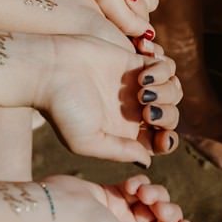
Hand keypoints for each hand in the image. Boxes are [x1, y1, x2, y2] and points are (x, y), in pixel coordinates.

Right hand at [34, 36, 181, 165]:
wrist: (48, 69)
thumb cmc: (61, 107)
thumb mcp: (86, 141)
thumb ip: (119, 151)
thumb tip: (148, 160)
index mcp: (124, 133)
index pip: (160, 140)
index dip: (169, 141)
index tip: (162, 137)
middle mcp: (133, 110)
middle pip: (171, 116)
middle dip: (167, 115)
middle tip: (146, 111)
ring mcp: (135, 85)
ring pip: (173, 90)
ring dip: (167, 92)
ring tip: (142, 89)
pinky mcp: (134, 61)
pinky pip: (167, 67)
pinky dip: (162, 71)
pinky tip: (142, 75)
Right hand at [47, 175, 193, 221]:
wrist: (63, 210)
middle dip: (169, 213)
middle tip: (158, 207)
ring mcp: (123, 219)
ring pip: (158, 204)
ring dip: (156, 195)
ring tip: (142, 194)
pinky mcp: (115, 196)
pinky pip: (142, 187)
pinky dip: (141, 184)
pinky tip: (129, 186)